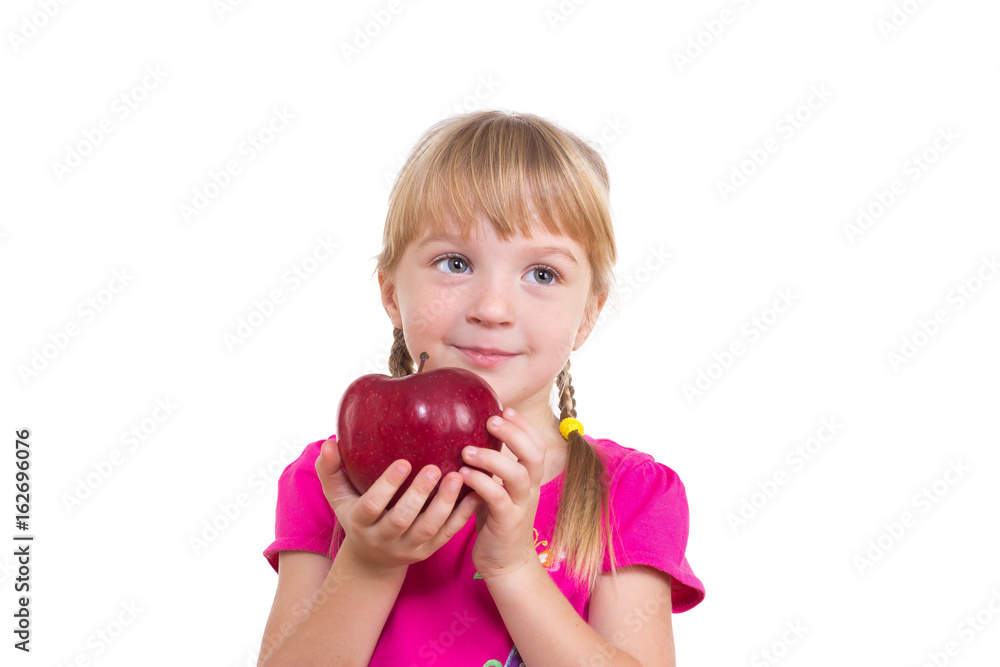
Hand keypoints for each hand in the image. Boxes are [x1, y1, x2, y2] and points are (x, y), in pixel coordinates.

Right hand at [314, 437, 479, 571]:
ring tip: (457, 477)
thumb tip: (329, 442)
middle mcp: (384, 539)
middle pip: (402, 520)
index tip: (403, 462)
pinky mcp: (429, 551)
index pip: (372, 506)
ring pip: (429, 529)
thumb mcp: (338, 496)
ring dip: (445, 504)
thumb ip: (330, 469)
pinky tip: (475, 493)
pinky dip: (463, 515)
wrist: (371, 561)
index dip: (387, 486)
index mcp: (361, 523)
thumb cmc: (356, 515)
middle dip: (419, 495)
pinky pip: (448, 534)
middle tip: (435, 467)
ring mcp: (409, 548)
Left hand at [459, 407, 546, 579]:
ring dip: (493, 458)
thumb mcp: (497, 487)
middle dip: (514, 433)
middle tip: (491, 420)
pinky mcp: (508, 523)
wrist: (505, 562)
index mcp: (529, 478)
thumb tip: (468, 433)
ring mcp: (521, 506)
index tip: (505, 409)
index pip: (537, 444)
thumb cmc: (495, 519)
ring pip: (518, 474)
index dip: (524, 426)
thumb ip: (491, 465)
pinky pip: (498, 498)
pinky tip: (463, 475)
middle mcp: (530, 489)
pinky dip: (481, 483)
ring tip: (467, 450)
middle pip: (535, 454)